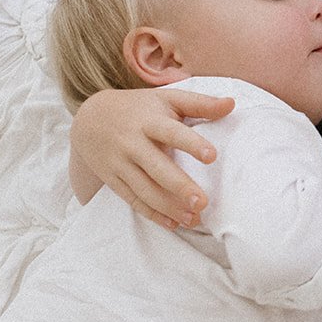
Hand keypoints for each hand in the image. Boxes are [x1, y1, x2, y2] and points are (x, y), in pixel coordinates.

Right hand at [70, 88, 234, 227]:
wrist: (89, 118)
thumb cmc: (139, 108)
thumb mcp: (167, 98)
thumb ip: (200, 103)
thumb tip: (232, 103)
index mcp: (149, 121)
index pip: (172, 132)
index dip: (191, 144)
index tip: (212, 156)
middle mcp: (132, 143)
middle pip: (156, 167)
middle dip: (179, 186)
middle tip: (203, 202)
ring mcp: (120, 164)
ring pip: (144, 189)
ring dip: (168, 206)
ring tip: (194, 219)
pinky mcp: (113, 180)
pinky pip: (132, 199)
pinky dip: (152, 213)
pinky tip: (173, 224)